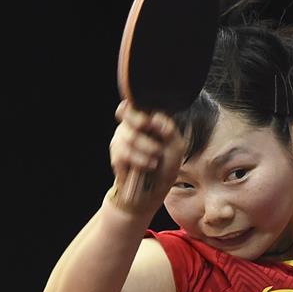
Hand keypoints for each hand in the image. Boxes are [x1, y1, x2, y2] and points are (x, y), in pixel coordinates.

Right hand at [108, 101, 184, 215]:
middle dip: (143, 125)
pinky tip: (149, 165)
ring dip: (147, 149)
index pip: (136, 100)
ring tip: (156, 160)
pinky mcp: (116, 154)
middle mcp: (131, 125)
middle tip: (156, 139)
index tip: (154, 118)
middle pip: (128, 112)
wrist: (154, 191)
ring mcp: (121, 138)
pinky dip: (140, 160)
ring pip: (129, 135)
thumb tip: (155, 118)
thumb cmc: (167, 166)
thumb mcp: (176, 147)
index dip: (141, 105)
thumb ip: (169, 129)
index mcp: (146, 119)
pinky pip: (124, 151)